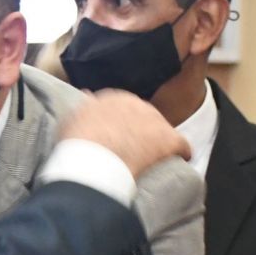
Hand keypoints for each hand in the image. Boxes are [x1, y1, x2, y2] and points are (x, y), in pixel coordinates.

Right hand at [59, 89, 192, 176]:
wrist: (94, 158)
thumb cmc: (78, 141)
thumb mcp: (73, 117)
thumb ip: (84, 106)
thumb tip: (88, 95)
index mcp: (114, 98)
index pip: (125, 108)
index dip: (123, 124)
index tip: (118, 136)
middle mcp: (136, 104)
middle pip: (145, 117)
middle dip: (142, 131)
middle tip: (134, 150)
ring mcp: (154, 120)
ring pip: (162, 130)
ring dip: (159, 142)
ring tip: (153, 159)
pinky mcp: (168, 139)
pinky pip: (182, 144)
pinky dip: (181, 152)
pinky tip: (179, 159)